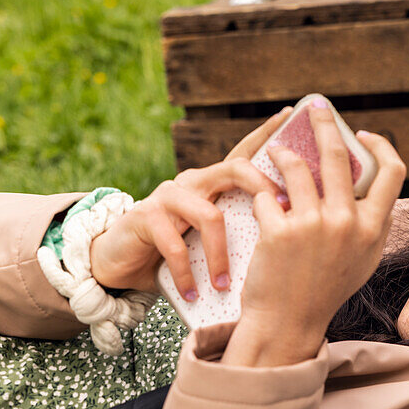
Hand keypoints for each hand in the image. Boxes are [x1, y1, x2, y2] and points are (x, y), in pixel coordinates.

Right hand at [88, 108, 291, 296]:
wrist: (119, 264)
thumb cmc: (175, 254)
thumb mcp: (210, 241)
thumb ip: (237, 232)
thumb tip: (284, 244)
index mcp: (213, 184)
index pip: (244, 154)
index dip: (265, 133)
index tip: (289, 115)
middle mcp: (193, 181)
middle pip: (234, 169)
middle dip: (262, 189)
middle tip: (284, 218)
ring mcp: (169, 195)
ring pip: (209, 215)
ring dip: (220, 255)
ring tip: (224, 286)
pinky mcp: (146, 216)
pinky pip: (175, 244)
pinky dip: (186, 273)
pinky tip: (193, 293)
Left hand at [222, 102, 406, 367]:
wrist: (287, 323)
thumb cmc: (324, 289)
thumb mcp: (362, 257)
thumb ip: (368, 220)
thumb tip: (362, 176)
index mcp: (374, 229)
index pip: (393, 171)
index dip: (380, 146)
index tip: (361, 134)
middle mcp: (348, 223)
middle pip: (339, 154)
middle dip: (323, 123)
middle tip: (314, 110)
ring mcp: (313, 226)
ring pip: (295, 167)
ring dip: (282, 154)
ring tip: (275, 151)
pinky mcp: (279, 231)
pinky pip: (267, 195)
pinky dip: (263, 197)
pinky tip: (260, 204)